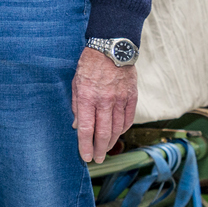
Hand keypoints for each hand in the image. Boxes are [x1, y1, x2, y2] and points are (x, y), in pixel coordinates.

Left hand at [72, 47, 137, 163]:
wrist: (111, 48)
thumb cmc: (89, 65)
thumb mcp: (75, 83)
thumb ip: (77, 106)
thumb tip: (77, 126)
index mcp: (87, 97)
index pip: (87, 129)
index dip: (85, 146)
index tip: (85, 157)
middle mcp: (104, 101)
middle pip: (103, 133)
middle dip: (99, 149)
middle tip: (97, 159)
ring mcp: (120, 99)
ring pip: (117, 128)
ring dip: (111, 142)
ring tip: (105, 149)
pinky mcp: (132, 96)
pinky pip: (128, 118)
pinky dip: (123, 129)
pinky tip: (118, 134)